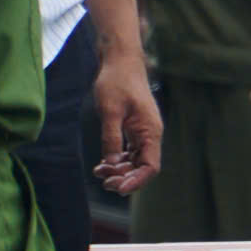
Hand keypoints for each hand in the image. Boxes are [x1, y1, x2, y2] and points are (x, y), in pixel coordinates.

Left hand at [90, 50, 162, 194]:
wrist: (121, 62)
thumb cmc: (117, 83)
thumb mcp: (110, 111)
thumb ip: (111, 138)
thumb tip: (110, 163)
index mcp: (150, 131)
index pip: (150, 166)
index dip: (136, 181)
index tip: (118, 188)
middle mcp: (151, 134)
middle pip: (143, 167)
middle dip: (125, 177)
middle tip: (104, 181)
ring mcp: (143, 132)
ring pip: (136, 161)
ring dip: (120, 170)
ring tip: (99, 171)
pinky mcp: (135, 130)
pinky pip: (130, 153)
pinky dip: (118, 161)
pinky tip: (102, 163)